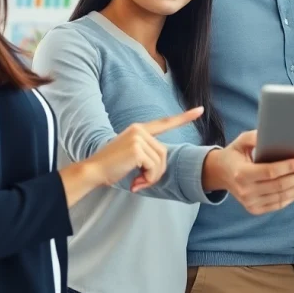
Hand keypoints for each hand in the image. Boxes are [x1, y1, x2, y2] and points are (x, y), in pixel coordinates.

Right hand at [86, 107, 203, 192]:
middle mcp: (139, 130)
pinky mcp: (137, 148)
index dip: (183, 117)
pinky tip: (135, 182)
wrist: (93, 171)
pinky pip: (154, 167)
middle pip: (164, 153)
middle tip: (142, 181)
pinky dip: (148, 179)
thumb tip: (160, 165)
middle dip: (157, 172)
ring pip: (160, 161)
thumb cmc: (111, 167)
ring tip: (138, 181)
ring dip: (152, 177)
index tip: (200, 110)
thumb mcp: (131, 155)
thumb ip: (147, 154)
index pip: (164, 122)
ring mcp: (138, 137)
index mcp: (139, 129)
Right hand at [202, 130, 293, 214]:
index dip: (289, 167)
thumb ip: (255, 136)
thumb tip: (272, 134)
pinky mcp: (255, 209)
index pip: (270, 172)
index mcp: (242, 173)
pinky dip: (292, 197)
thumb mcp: (241, 141)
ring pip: (281, 197)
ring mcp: (250, 203)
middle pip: (279, 186)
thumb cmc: (235, 154)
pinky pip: (278, 205)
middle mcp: (245, 191)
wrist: (220, 174)